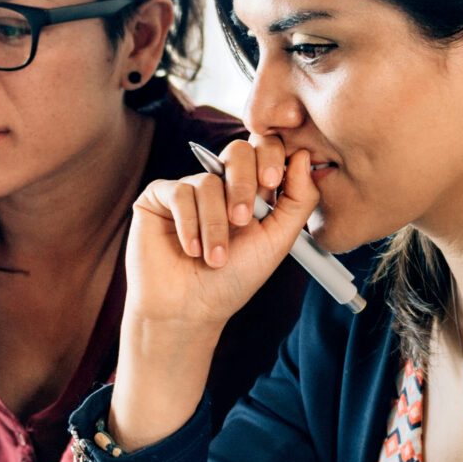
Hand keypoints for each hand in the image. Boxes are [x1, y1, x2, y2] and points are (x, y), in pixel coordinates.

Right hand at [110, 144, 320, 447]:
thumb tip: (304, 155)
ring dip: (215, 225)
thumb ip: (298, 200)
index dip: (270, 156)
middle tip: (243, 220)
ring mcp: (189, 189)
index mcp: (252, 191)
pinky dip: (189, 224)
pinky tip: (190, 250)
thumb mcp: (277, 242)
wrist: (189, 310)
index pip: (265, 152)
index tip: (272, 181)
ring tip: (214, 258)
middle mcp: (220, 185)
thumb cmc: (233, 281)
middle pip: (237, 151)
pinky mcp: (158, 198)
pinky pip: (179, 192)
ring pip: (208, 182)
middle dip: (243, 184)